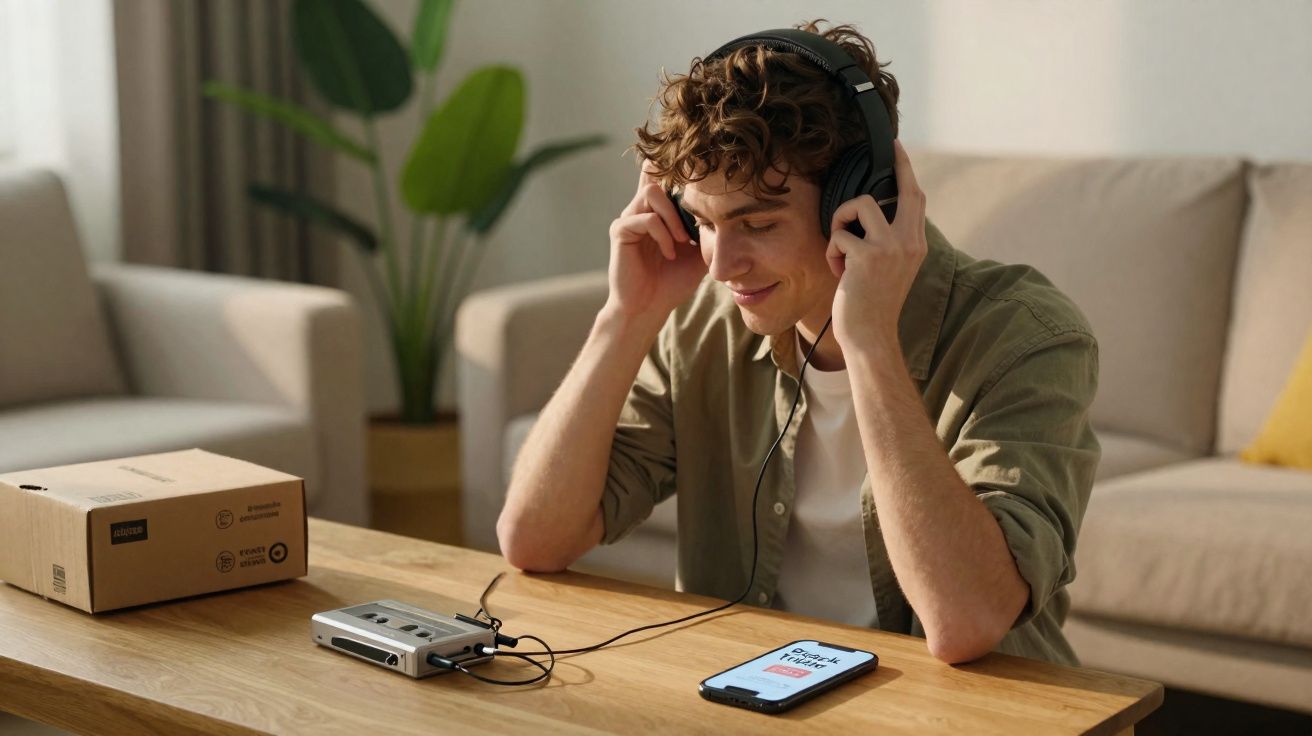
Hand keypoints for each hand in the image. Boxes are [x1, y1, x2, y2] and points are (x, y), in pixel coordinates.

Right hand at [603, 159, 708, 323]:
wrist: (650, 307)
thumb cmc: (673, 282)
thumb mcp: (699, 252)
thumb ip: (707, 228)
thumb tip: (730, 211)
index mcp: (657, 212)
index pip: (663, 176)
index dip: (678, 171)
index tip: (701, 177)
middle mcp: (640, 209)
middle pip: (660, 178)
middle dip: (682, 200)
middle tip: (693, 231)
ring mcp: (628, 218)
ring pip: (652, 192)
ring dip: (673, 216)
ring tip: (682, 241)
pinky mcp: (620, 231)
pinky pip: (646, 219)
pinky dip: (663, 234)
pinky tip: (670, 253)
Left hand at [825, 139, 927, 351]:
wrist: (870, 335)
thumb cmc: (873, 304)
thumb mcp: (891, 269)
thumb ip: (889, 241)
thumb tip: (870, 213)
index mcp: (916, 244)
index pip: (916, 199)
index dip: (906, 171)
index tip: (897, 150)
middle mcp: (909, 242)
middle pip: (903, 188)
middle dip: (894, 165)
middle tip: (886, 148)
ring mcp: (890, 248)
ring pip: (860, 203)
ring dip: (841, 221)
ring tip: (840, 249)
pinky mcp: (868, 256)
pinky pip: (839, 234)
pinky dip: (832, 252)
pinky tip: (836, 272)